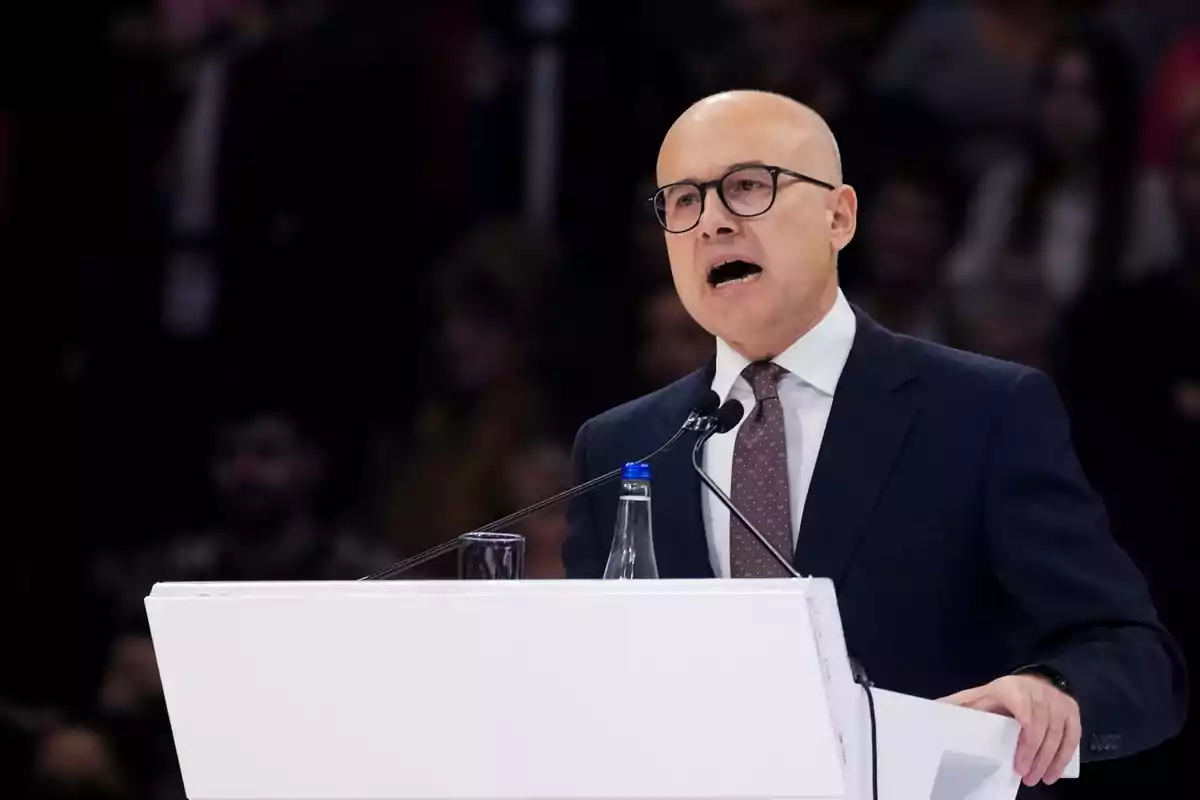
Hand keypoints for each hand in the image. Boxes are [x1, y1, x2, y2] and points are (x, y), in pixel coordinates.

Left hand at [940, 674, 1079, 785]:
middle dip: (1036, 759)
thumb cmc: (1002, 694)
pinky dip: (1064, 756)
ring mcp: (1058, 702)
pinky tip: (1054, 773)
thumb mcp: (981, 695)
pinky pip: (1073, 736)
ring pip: (1059, 736)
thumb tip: (935, 708)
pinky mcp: (1072, 710)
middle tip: (1027, 779)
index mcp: (1014, 690)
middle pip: (1043, 731)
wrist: (1034, 679)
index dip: (1025, 745)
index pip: (1026, 718)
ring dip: (1050, 762)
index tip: (1018, 766)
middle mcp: (1040, 694)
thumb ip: (961, 703)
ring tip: (1040, 780)